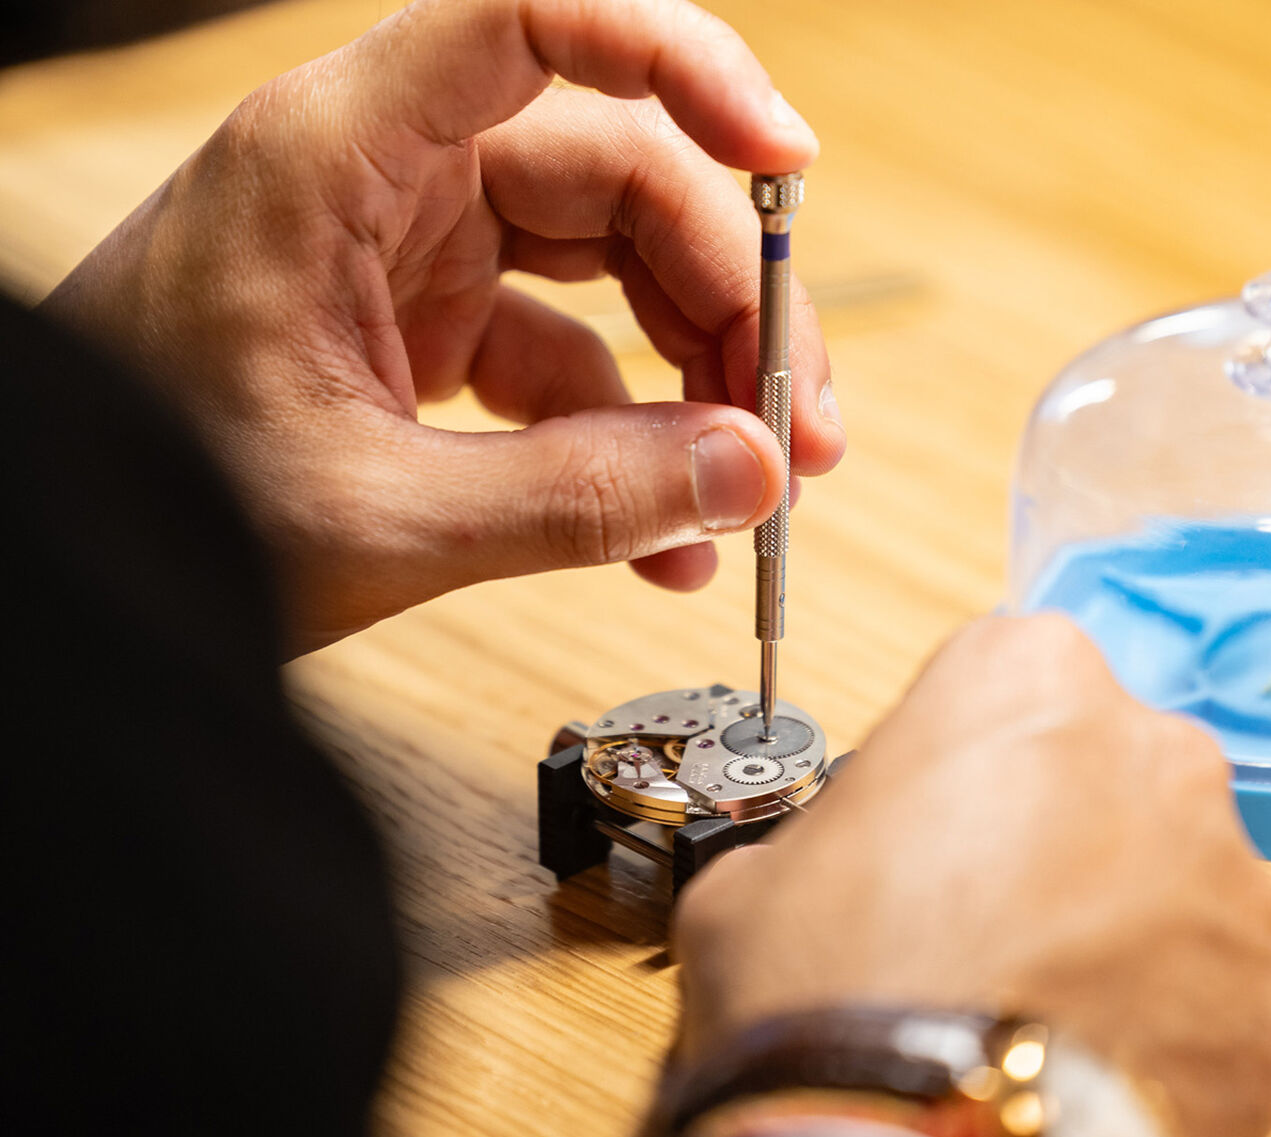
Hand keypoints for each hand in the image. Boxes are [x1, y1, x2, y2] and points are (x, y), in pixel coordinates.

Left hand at [44, 0, 842, 651]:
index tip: (786, 160)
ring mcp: (414, 252)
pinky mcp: (428, 328)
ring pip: (611, 269)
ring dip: (700, 376)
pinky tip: (669, 535)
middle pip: (619, 176)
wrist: (66, 552)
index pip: (537, 21)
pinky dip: (631, 441)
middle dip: (730, 302)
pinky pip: (569, 360)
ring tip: (754, 492)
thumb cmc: (154, 501)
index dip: (683, 62)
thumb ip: (574, 500)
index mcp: (341, 157)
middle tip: (798, 431)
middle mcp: (387, 178)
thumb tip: (747, 478)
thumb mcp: (376, 515)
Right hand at [672, 615, 1270, 1136]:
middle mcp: (1151, 753)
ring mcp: (1229, 879)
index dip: (963, 748)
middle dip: (1053, 821)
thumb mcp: (759, 867)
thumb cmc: (826, 985)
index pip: (1010, 673)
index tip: (936, 809)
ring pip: (1171, 875)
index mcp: (1024, 680)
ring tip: (1021, 997)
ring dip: (1113, 918)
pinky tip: (1077, 1056)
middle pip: (1105, 765)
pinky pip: (1213, 988)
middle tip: (975, 907)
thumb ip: (831, 828)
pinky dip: (1159, 1016)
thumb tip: (845, 869)